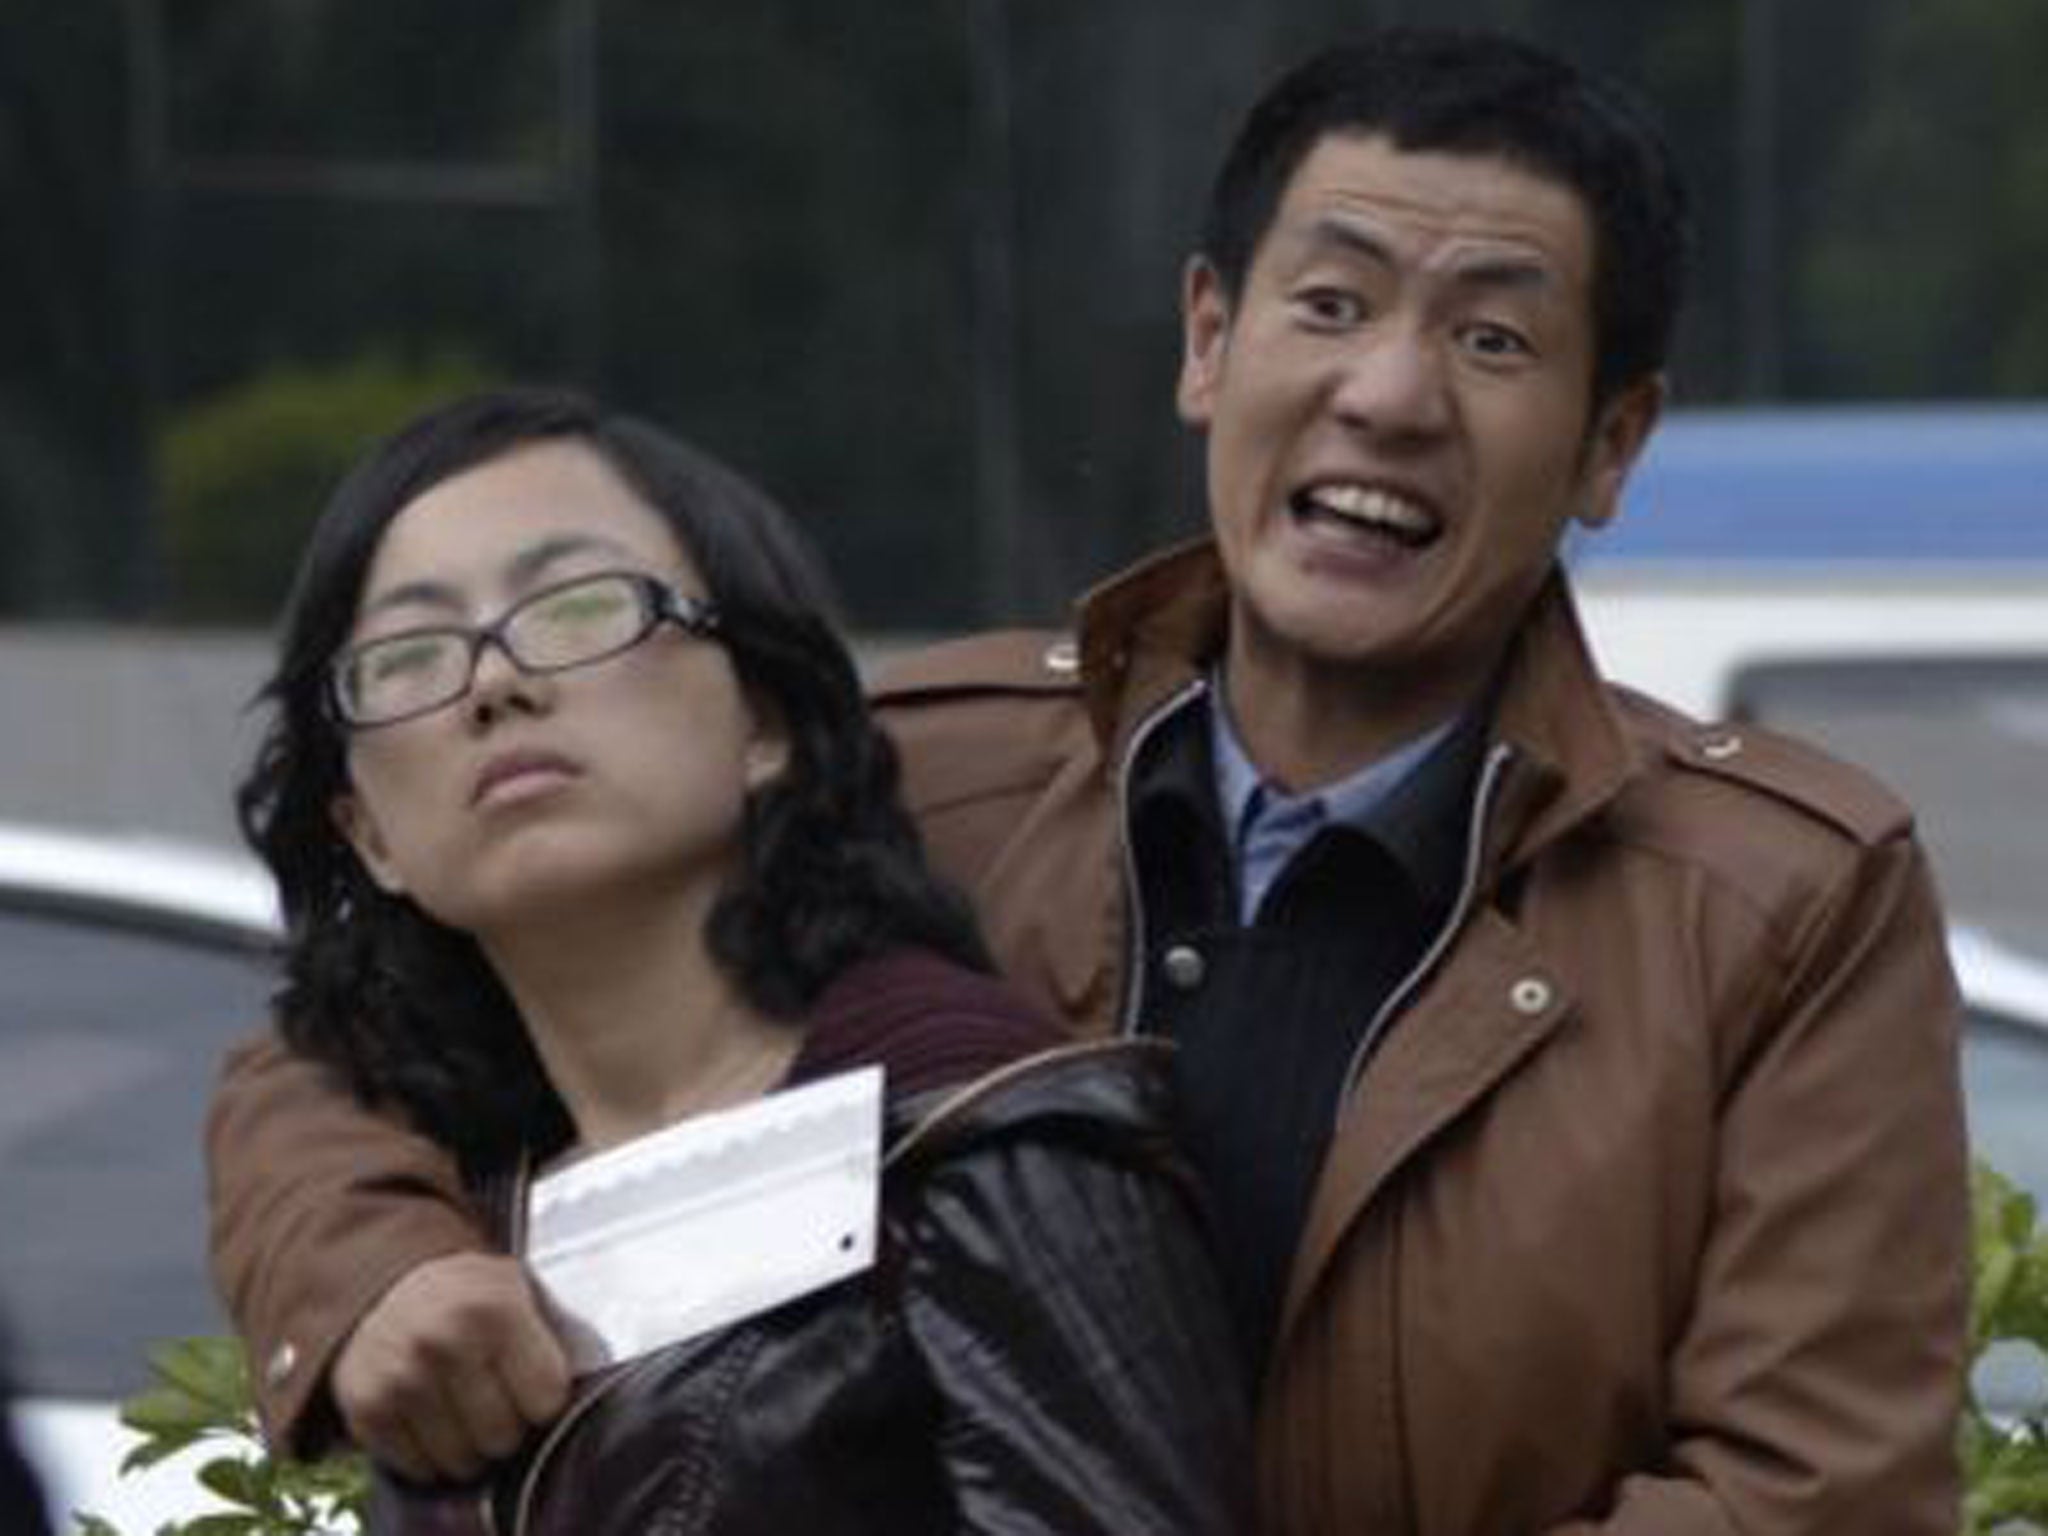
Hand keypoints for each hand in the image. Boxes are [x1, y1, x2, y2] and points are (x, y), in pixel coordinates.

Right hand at [330, 1253, 570, 1482]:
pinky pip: (417, 1467)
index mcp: (493, 1310)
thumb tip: (596, 1389)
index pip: (546, 1401)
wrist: (386, 1282)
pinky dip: (430, 1453)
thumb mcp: (519, 1290)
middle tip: (497, 1396)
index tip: (534, 1384)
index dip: (545, 1399)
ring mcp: (399, 1379)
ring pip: (462, 1461)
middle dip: (509, 1425)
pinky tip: (433, 1417)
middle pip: (504, 1437)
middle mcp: (443, 1344)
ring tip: (466, 1408)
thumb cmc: (469, 1293)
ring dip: (471, 1445)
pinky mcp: (365, 1409)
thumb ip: (558, 1335)